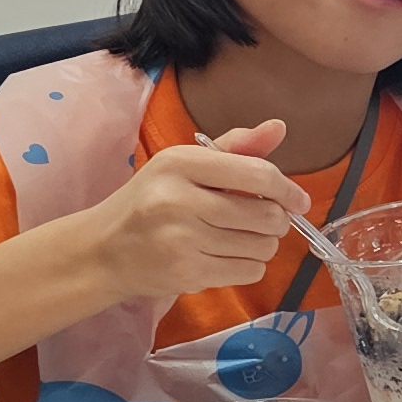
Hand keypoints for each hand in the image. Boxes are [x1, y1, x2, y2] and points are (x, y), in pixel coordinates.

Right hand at [90, 122, 306, 301]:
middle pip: (267, 215)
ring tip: (238, 239)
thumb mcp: (184, 165)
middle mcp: (179, 200)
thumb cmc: (151, 202)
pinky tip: (225, 258)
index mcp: (180, 163)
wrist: (102, 250)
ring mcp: (181, 240)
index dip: (288, 189)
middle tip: (259, 221)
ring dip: (262, 245)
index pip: (257, 173)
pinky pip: (248, 272)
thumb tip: (279, 127)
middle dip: (275, 221)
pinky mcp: (185, 274)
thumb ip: (235, 148)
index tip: (298, 201)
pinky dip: (248, 266)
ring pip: (263, 247)